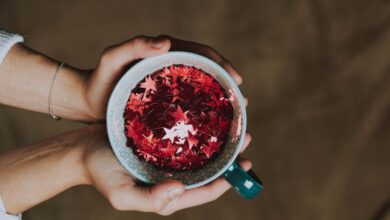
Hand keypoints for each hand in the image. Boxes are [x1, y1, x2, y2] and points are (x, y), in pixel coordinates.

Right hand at [82, 124, 251, 214]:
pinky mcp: (160, 141)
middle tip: (245, 137)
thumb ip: (151, 199)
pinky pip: (185, 136)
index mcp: (167, 192)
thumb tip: (181, 190)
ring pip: (200, 151)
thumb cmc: (99, 172)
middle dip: (230, 157)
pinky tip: (207, 113)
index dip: (227, 180)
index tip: (246, 164)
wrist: (81, 150)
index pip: (204, 191)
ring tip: (234, 123)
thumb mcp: (121, 193)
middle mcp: (172, 175)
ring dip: (218, 140)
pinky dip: (199, 128)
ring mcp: (167, 157)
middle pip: (208, 169)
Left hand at [83, 35, 245, 121]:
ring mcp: (169, 88)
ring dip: (219, 101)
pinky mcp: (164, 104)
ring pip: (201, 91)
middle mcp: (170, 69)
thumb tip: (167, 42)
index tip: (237, 80)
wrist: (86, 102)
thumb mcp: (112, 59)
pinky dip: (203, 114)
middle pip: (206, 73)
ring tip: (234, 117)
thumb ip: (134, 46)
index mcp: (165, 56)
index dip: (222, 65)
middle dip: (227, 85)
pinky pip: (189, 106)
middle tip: (242, 103)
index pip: (201, 54)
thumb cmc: (99, 80)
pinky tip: (211, 128)